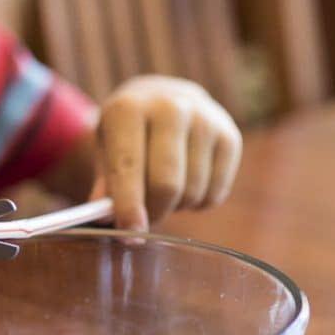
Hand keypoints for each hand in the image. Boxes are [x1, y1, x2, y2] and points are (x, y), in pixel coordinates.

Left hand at [92, 76, 241, 229]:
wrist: (163, 100)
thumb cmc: (127, 135)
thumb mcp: (105, 151)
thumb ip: (105, 185)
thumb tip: (108, 219)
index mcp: (129, 109)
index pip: (128, 167)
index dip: (128, 206)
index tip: (131, 234)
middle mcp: (170, 108)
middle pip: (166, 185)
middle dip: (153, 213)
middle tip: (145, 218)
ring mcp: (205, 120)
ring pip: (191, 192)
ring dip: (175, 207)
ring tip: (163, 191)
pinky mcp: (230, 137)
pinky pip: (214, 194)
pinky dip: (197, 203)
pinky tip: (186, 184)